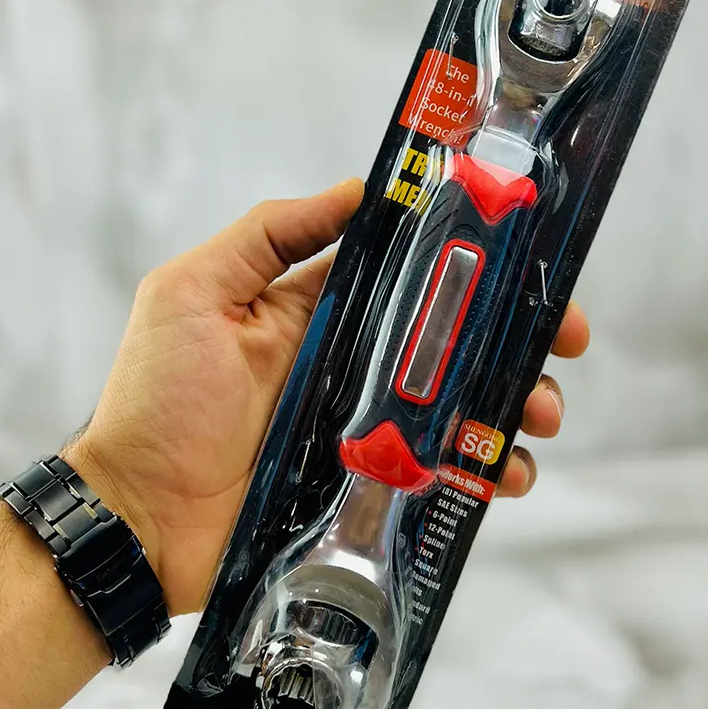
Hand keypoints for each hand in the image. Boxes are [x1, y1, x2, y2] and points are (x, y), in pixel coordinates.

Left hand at [67, 179, 589, 615]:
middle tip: (566, 340)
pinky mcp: (373, 484)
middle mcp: (353, 363)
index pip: (411, 275)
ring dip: (515, 401)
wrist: (141, 518)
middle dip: (516, 335)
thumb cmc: (158, 400)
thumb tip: (356, 191)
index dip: (471, 264)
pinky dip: (485, 470)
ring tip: (541, 413)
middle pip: (453, 340)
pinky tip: (507, 472)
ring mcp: (367, 427)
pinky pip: (443, 471)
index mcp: (321, 311)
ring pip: (461, 404)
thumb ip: (269, 234)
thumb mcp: (195, 292)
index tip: (525, 260)